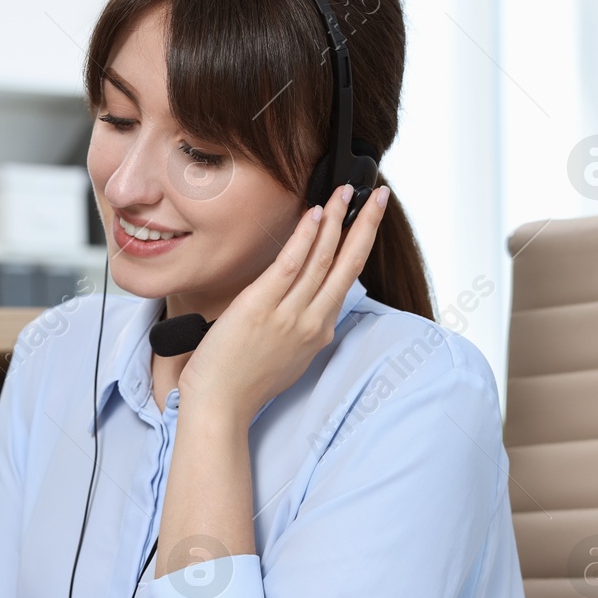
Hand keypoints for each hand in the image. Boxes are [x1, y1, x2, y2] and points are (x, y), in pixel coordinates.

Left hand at [176, 183, 389, 422]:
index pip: (345, 280)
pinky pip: (290, 265)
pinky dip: (306, 237)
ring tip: (346, 191)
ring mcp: (288, 314)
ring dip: (338, 219)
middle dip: (366, 225)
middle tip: (379, 196)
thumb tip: (301, 310)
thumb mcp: (285, 359)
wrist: (219, 406)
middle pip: (348, 264)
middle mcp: (311, 321)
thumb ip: (298, 332)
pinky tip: (316, 213)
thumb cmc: (243, 384)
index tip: (365, 221)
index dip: (358, 246)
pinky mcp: (260, 307)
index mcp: (317, 332)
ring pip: (323, 259)